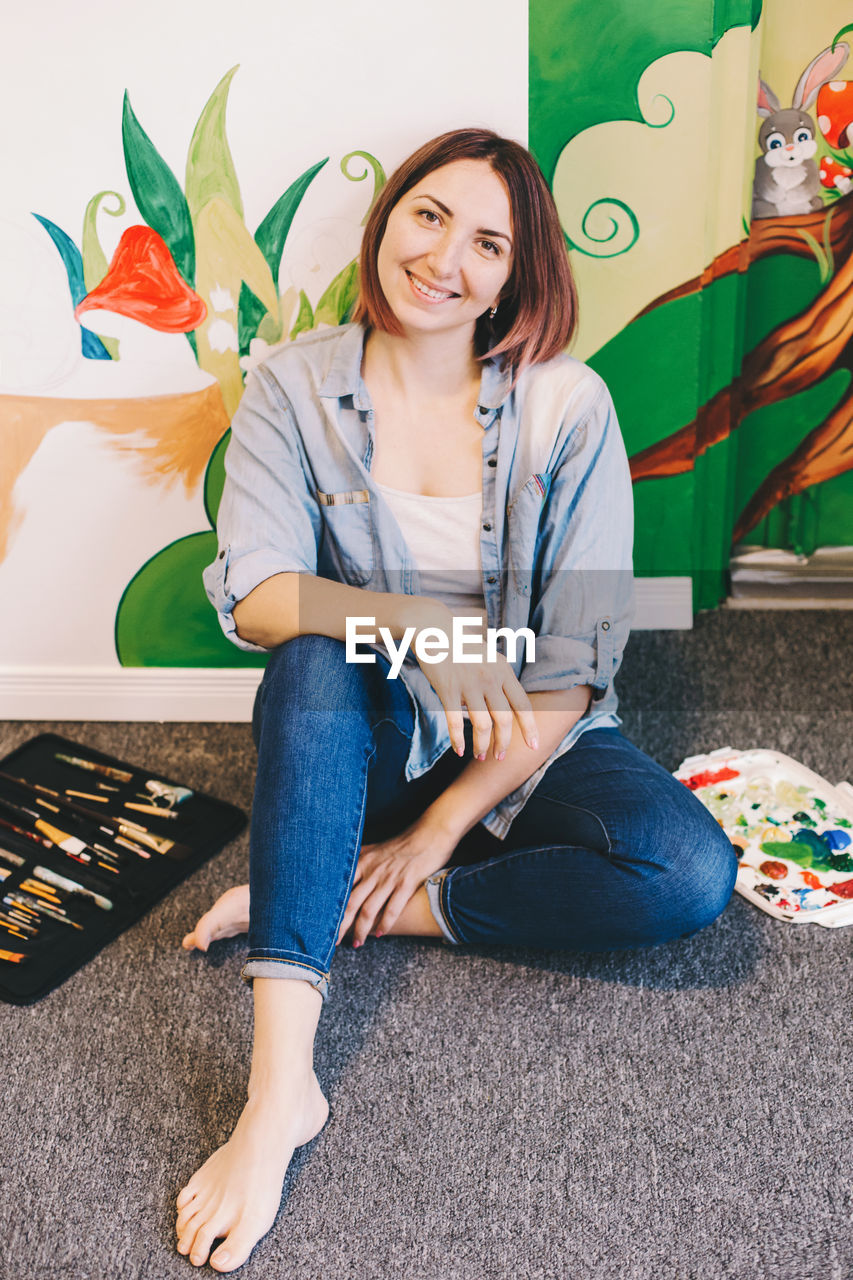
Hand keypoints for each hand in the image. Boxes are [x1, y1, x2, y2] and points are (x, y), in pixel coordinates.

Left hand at [337, 819, 455, 946]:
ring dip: (361, 930)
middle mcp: (372, 871)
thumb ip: (359, 861)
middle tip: (333, 942)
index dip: (330, 907)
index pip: (340, 888)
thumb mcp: (375, 849)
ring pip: (368, 910)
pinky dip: (385, 924)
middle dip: (340, 925)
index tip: (322, 922)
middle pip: (350, 903)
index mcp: (362, 862)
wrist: (430, 834)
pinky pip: (392, 909)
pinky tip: (380, 934)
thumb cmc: (403, 844)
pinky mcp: (406, 883)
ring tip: (356, 943)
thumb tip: (343, 873)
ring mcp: (389, 878)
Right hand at [412, 610, 538, 760]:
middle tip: (499, 757)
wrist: (433, 628)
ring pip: (482, 725)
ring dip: (482, 746)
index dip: (530, 728)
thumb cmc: (461, 644)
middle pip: (504, 720)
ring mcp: (469, 684)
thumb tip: (510, 704)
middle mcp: (490, 678)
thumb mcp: (489, 656)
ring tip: (480, 756)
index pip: (522, 705)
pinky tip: (459, 751)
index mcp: (503, 670)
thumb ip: (500, 677)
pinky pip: (455, 721)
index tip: (533, 746)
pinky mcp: (448, 689)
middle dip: (503, 744)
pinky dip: (458, 740)